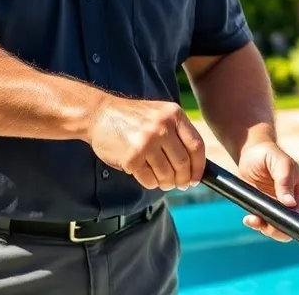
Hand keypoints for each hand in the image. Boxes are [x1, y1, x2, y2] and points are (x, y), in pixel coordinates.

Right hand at [87, 96, 204, 190]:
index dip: (199, 167)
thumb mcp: (160, 114)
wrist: (99, 114)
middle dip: (183, 179)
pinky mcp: (132, 158)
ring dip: (167, 183)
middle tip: (180, 184)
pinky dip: (151, 183)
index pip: (196, 146)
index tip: (196, 178)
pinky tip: (148, 177)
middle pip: (183, 163)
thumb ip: (178, 133)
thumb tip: (196, 166)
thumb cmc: (133, 118)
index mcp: (173, 114)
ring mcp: (146, 143)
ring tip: (163, 182)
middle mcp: (162, 127)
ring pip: (167, 175)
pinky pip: (149, 180)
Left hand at [235, 141, 298, 241]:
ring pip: (275, 228)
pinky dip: (255, 223)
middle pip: (289, 226)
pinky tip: (249, 218)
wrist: (250, 152)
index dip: (294, 223)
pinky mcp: (262, 208)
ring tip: (252, 219)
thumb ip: (285, 180)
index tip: (280, 223)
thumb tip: (290, 203)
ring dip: (264, 228)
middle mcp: (291, 202)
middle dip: (277, 229)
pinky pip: (261, 223)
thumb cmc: (268, 153)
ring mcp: (276, 206)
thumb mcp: (280, 162)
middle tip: (263, 223)